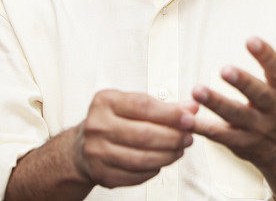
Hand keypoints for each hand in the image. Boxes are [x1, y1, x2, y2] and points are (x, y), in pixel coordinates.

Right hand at [72, 90, 196, 187]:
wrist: (81, 146)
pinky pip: (135, 175)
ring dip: (167, 156)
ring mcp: (96, 152)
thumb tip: (192, 108)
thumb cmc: (114, 121)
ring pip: (141, 158)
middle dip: (173, 137)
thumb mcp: (134, 105)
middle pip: (144, 134)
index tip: (189, 119)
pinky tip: (162, 161)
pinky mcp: (100, 173)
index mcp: (105, 102)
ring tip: (179, 151)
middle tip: (188, 138)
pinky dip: (154, 169)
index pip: (143, 106)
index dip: (170, 114)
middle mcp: (97, 126)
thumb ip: (165, 106)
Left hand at [191, 16, 275, 174]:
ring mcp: (257, 128)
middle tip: (224, 69)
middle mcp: (275, 108)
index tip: (251, 39)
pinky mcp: (240, 143)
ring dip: (216, 103)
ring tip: (197, 89)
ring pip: (235, 115)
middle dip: (243, 82)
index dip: (266, 56)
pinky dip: (201, 127)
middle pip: (259, 95)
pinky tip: (185, 117)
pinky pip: (219, 135)